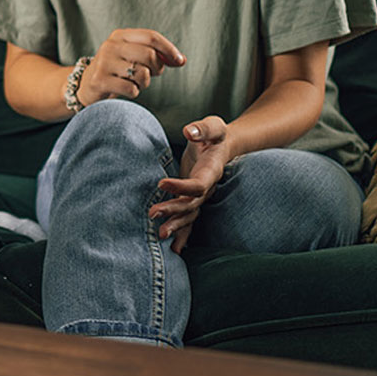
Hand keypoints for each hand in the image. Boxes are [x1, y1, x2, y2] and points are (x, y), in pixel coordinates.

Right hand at [78, 28, 185, 106]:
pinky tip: (124, 90)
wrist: (86, 85)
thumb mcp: (133, 56)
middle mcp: (110, 46)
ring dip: (144, 83)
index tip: (180, 61)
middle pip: (149, 55)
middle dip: (157, 69)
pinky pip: (131, 89)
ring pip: (142, 73)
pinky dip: (134, 92)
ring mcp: (103, 62)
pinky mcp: (99, 80)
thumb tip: (181, 60)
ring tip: (135, 82)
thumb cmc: (117, 70)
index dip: (169, 49)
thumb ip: (156, 54)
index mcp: (120, 36)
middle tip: (152, 74)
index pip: (151, 37)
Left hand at [152, 116, 230, 253]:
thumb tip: (189, 131)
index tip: (161, 183)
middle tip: (152, 214)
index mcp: (212, 171)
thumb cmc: (216, 135)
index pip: (198, 184)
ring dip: (175, 226)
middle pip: (191, 204)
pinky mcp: (193, 200)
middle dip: (172, 210)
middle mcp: (208, 188)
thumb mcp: (214, 126)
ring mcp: (201, 197)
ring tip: (159, 235)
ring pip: (189, 216)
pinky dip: (182, 234)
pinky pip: (189, 220)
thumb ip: (203, 128)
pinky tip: (174, 249)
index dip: (181, 186)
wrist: (224, 147)